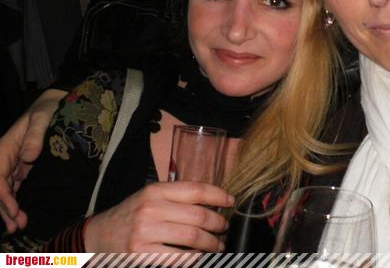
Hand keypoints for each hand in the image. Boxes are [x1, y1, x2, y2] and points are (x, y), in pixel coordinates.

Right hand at [0, 89, 64, 232]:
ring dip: (9, 209)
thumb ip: (35, 135)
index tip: (13, 209)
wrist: (56, 104)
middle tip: (16, 226)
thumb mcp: (43, 117)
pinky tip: (21, 215)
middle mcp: (6, 158)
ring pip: (6, 191)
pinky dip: (16, 202)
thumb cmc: (48, 108)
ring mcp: (13, 164)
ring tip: (18, 226)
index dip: (2, 195)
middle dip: (4, 208)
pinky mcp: (23, 167)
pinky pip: (15, 187)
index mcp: (5, 147)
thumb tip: (28, 156)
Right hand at [84, 181, 234, 252]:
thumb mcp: (150, 198)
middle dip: (219, 223)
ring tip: (217, 245)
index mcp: (155, 191)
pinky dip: (195, 259)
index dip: (219, 195)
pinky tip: (200, 257)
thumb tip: (213, 201)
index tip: (231, 201)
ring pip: (193, 238)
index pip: (196, 190)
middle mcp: (150, 210)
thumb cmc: (131, 216)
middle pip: (199, 216)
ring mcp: (145, 234)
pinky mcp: (142, 256)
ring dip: (212, 244)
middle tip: (224, 227)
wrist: (98, 237)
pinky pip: (180, 259)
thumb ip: (176, 197)